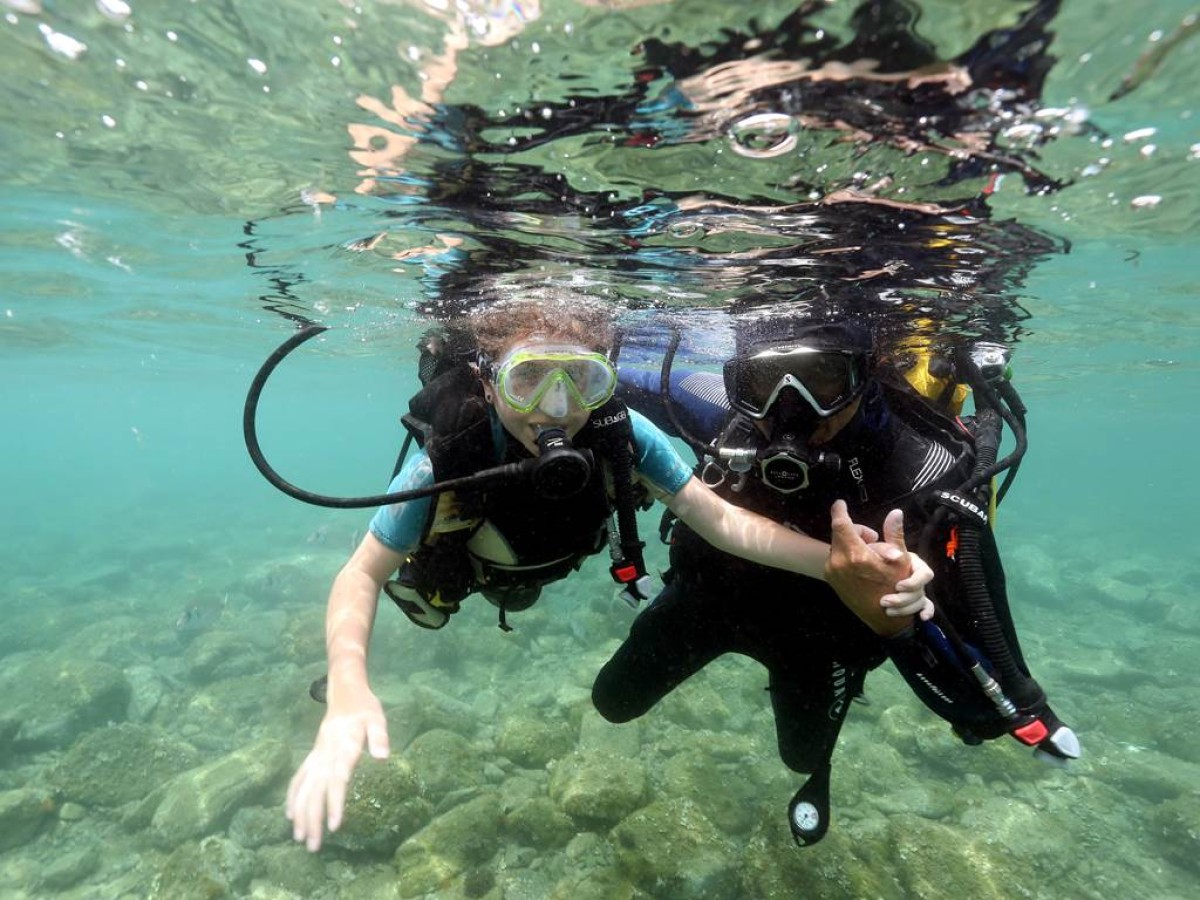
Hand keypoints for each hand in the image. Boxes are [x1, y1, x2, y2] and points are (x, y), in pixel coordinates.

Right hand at [285, 686, 389, 851]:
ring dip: (300, 814)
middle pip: (316, 791)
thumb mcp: (377, 718)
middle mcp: (325, 755)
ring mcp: (316, 756)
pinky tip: (289, 814)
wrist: (344, 691)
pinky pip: (298, 778)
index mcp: (342, 748)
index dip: (335, 803)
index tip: (334, 826)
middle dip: (313, 819)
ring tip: (299, 838)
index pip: (337, 780)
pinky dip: (292, 797)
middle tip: (313, 846)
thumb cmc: (364, 707)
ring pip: (303, 788)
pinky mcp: (313, 756)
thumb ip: (379, 736)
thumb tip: (383, 756)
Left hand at [825, 500, 933, 634]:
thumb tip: (896, 512)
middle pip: (840, 533)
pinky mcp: (830, 578)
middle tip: (872, 538)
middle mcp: (839, 562)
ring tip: (869, 555)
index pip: (840, 524)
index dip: (840, 510)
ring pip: (838, 545)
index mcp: (856, 555)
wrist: (883, 617)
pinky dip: (846, 555)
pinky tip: (861, 565)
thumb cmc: (895, 587)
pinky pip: (836, 557)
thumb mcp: (901, 560)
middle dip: (854, 530)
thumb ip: (895, 534)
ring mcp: (832, 571)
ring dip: (851, 544)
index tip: (841, 503)